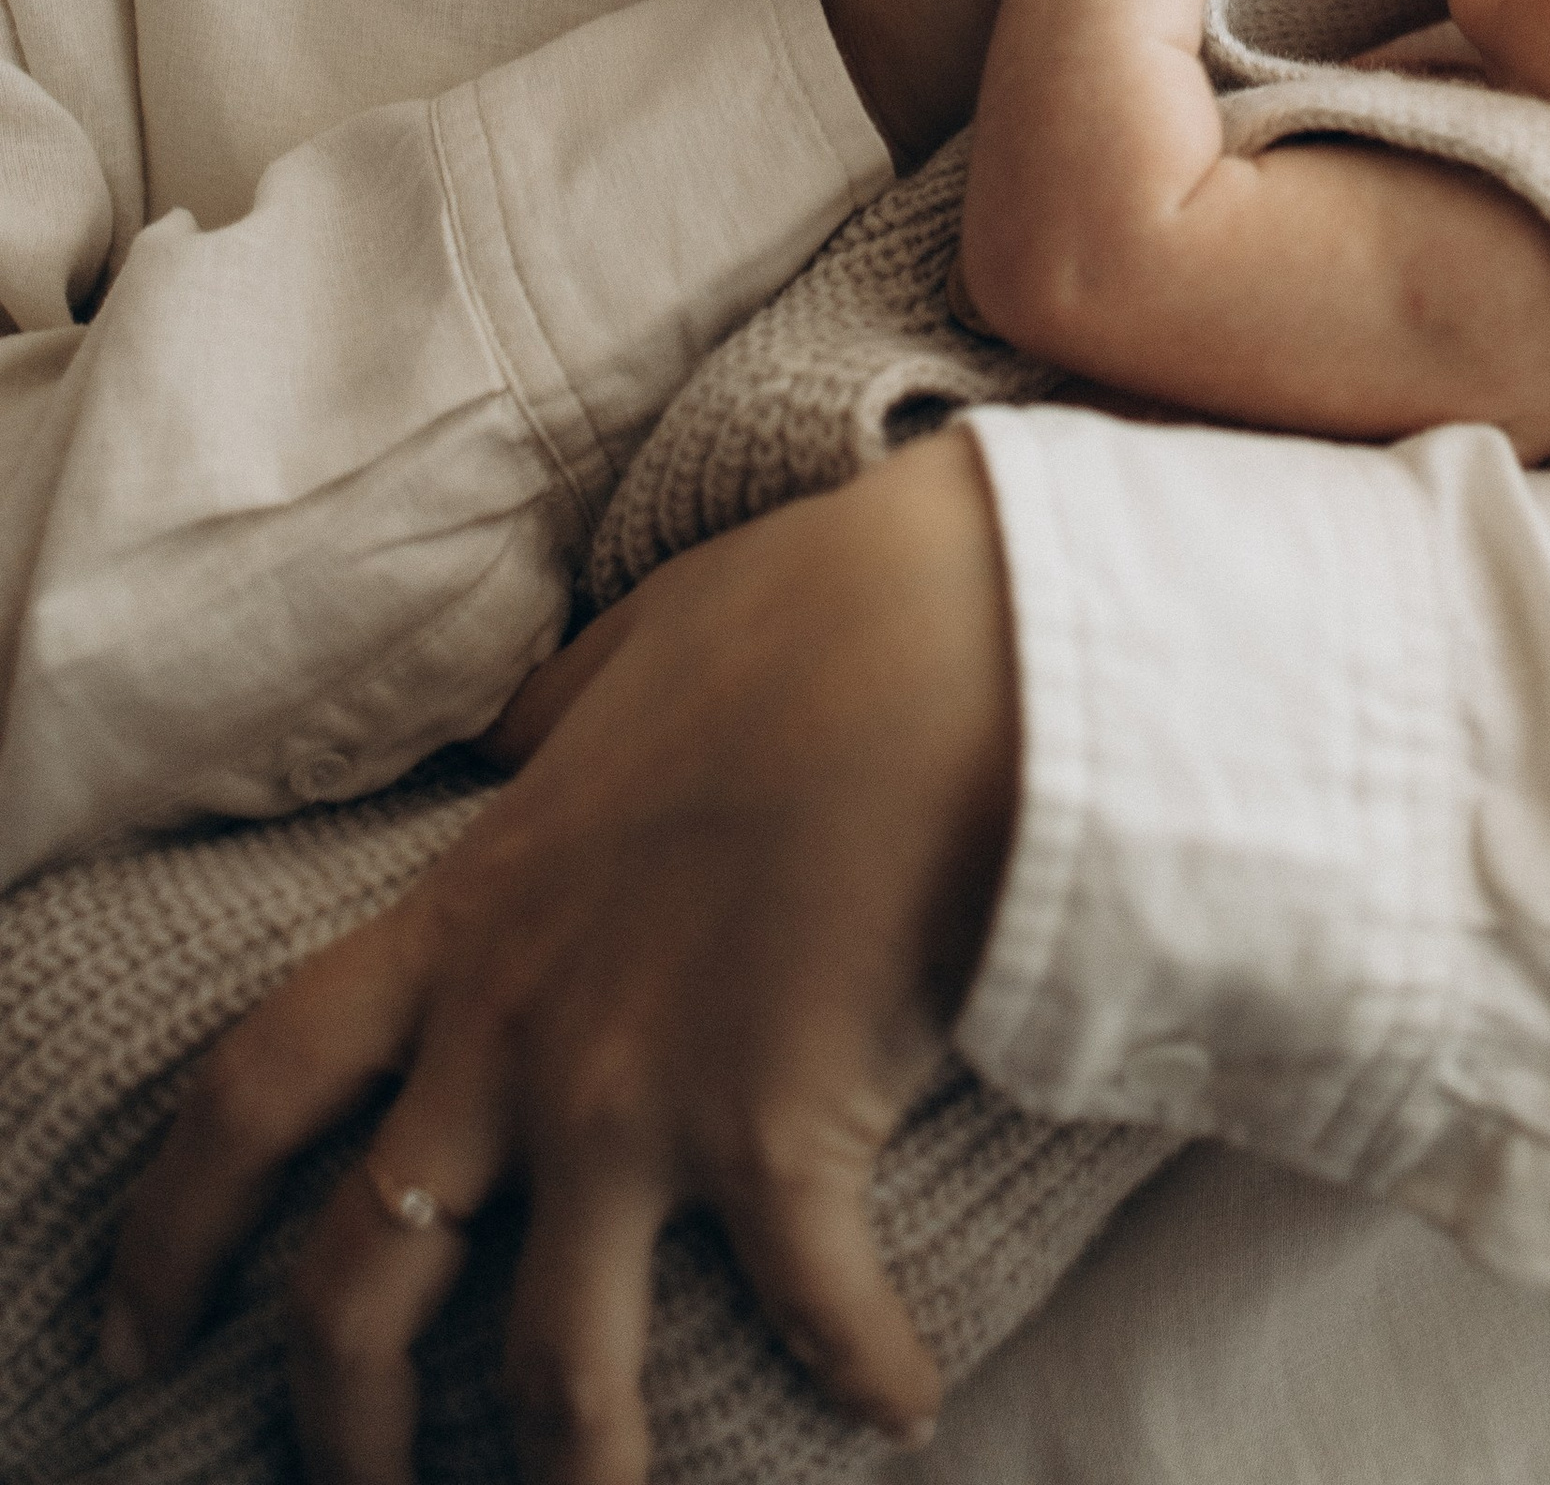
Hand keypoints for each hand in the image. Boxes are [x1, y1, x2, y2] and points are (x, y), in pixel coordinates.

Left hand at [106, 438, 1014, 1484]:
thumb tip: (534, 726)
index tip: (136, 1331)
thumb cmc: (800, 620)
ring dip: (573, 1474)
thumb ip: (551, 723)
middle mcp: (517, 1041)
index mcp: (465, 922)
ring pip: (550, 1371)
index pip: (252, 1095)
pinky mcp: (777, 1143)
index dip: (172, 1232)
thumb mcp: (620, 659)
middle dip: (341, 1422)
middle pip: (360, 1286)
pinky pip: (809, 1320)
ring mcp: (638, 1107)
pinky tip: (901, 1403)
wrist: (942, 642)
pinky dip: (867, 1374)